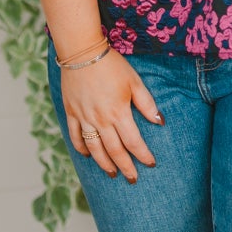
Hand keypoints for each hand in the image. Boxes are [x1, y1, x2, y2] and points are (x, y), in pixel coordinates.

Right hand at [62, 48, 163, 181]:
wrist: (82, 52)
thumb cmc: (112, 65)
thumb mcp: (134, 82)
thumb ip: (147, 104)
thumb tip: (159, 122)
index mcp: (119, 112)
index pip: (134, 142)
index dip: (143, 155)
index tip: (150, 164)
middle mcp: (101, 120)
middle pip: (114, 150)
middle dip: (125, 167)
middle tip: (133, 179)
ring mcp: (84, 117)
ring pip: (94, 148)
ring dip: (104, 163)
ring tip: (112, 173)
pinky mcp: (71, 112)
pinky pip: (75, 136)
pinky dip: (81, 148)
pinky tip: (87, 155)